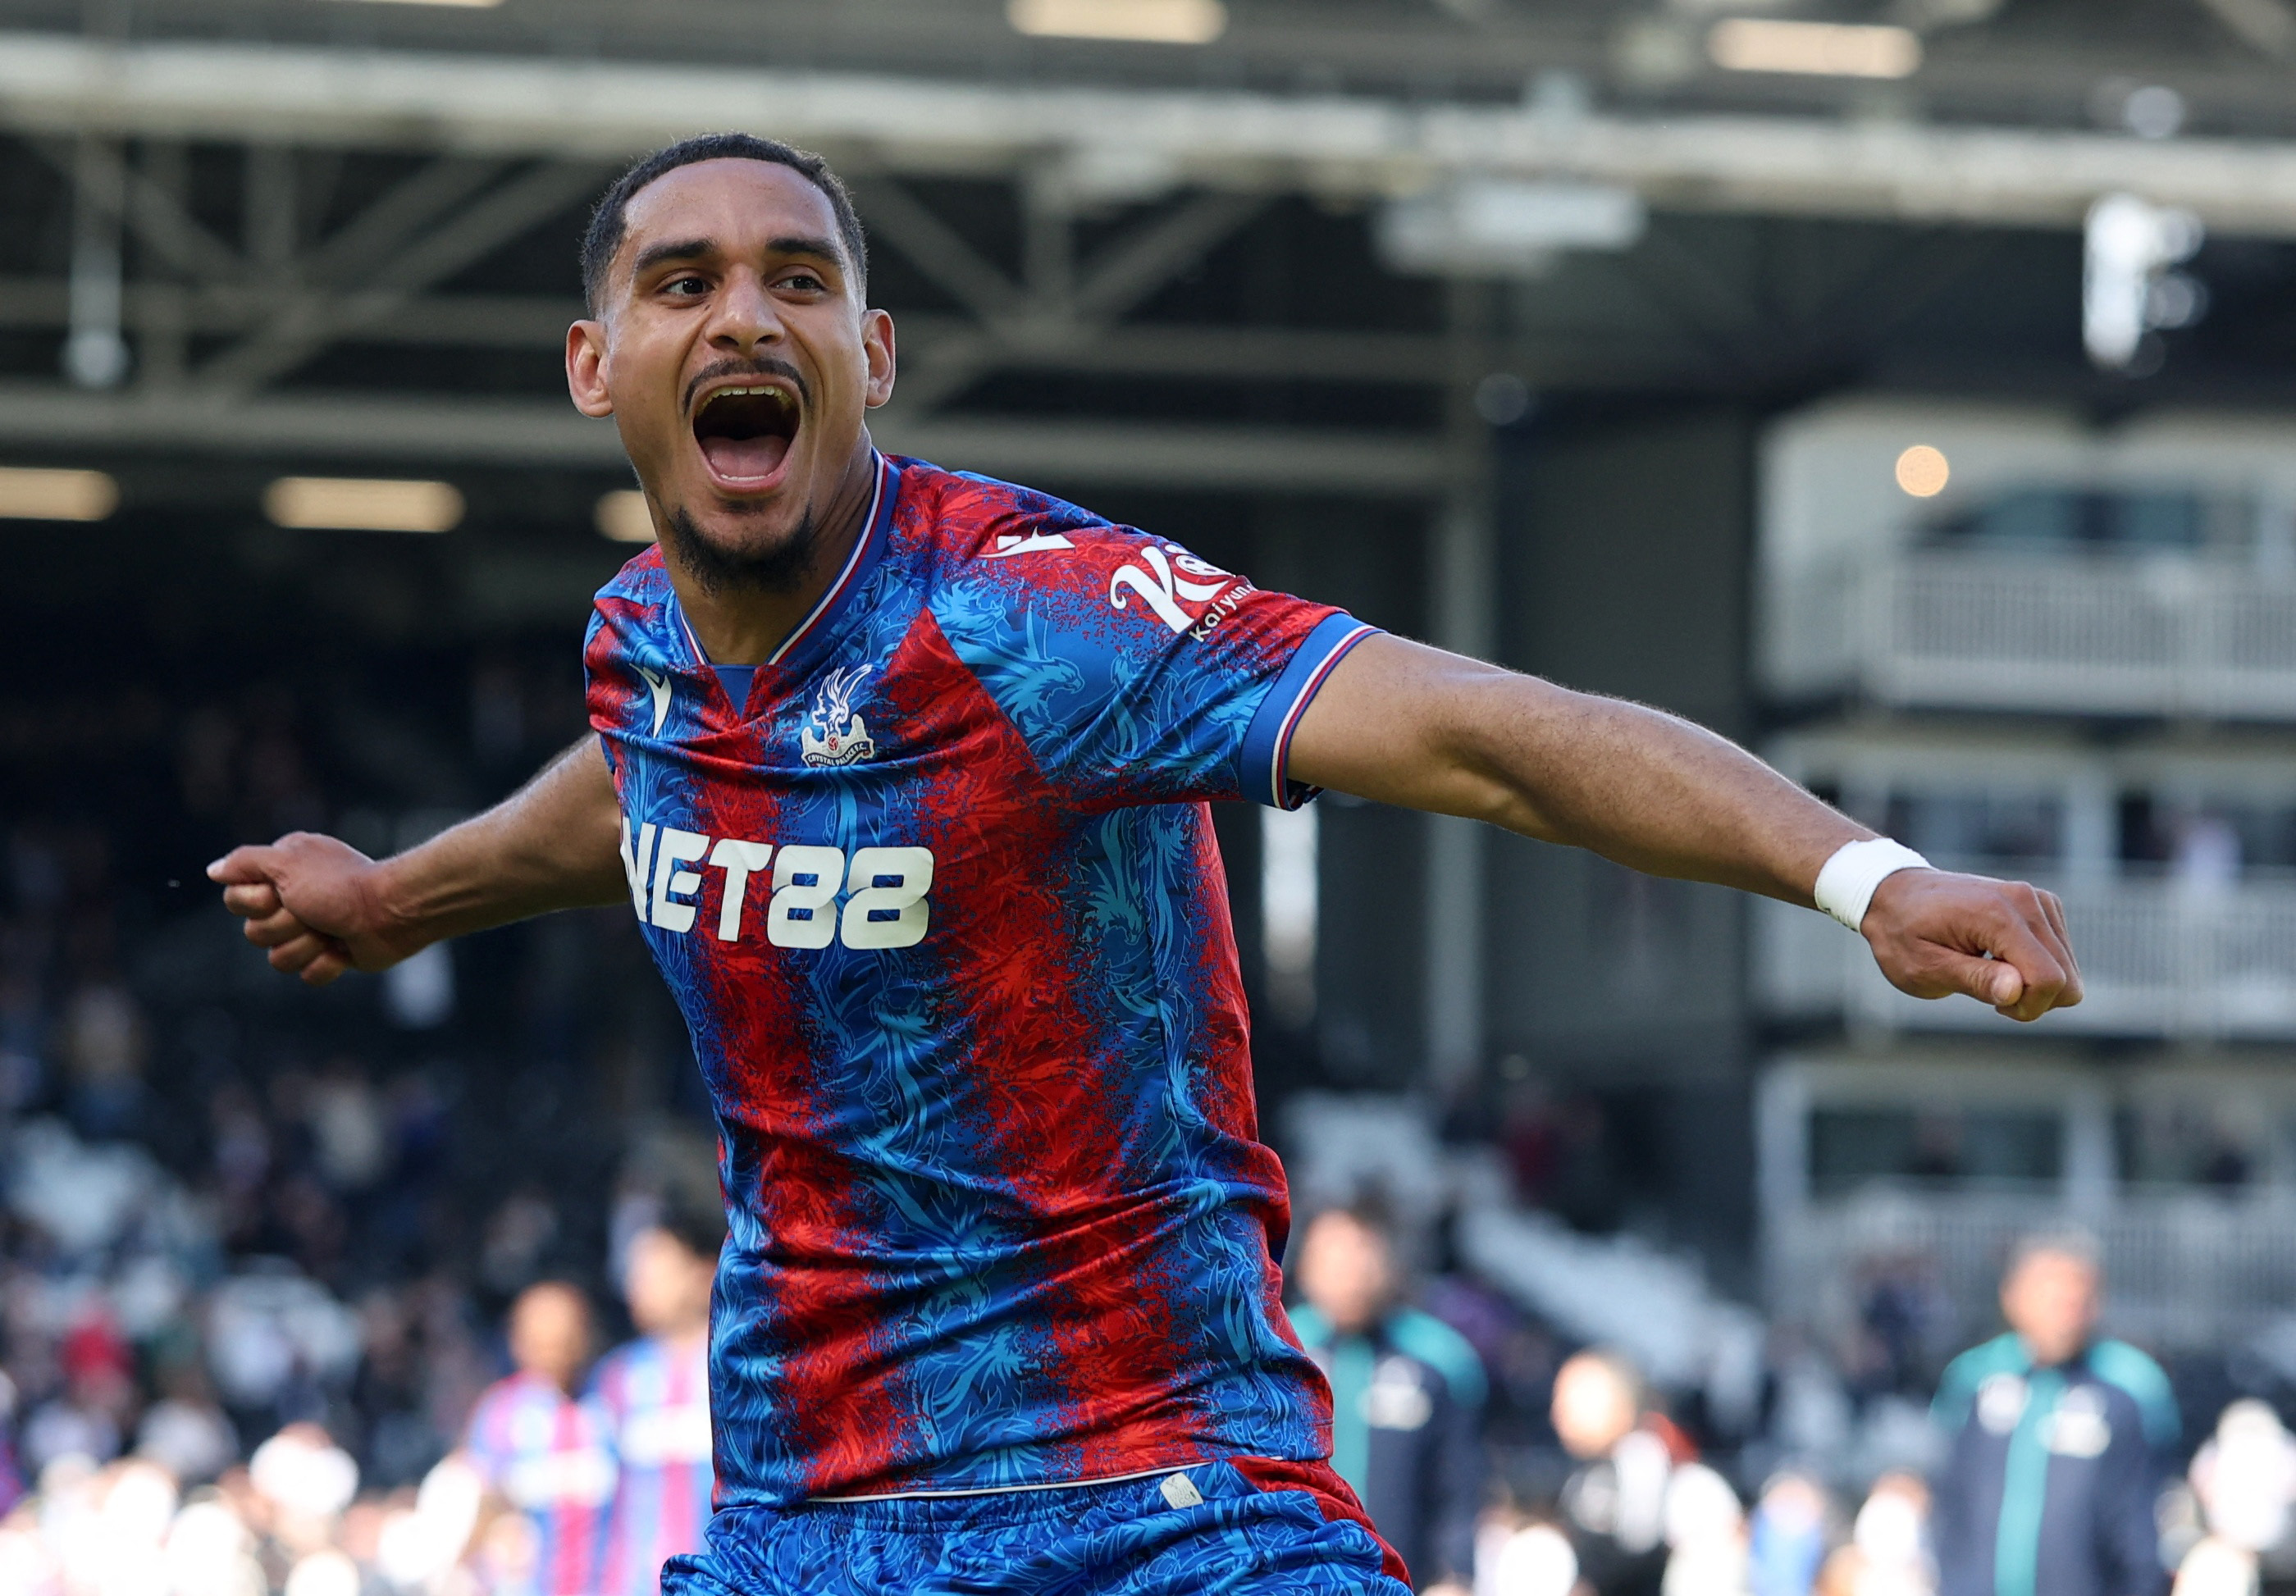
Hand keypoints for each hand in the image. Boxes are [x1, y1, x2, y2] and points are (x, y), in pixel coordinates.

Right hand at [207, 832, 416, 986]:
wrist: (391, 911)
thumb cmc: (340, 884)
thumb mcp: (287, 862)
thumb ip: (246, 863)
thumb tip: (214, 871)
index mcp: (281, 874)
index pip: (235, 900)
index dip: (254, 903)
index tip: (279, 893)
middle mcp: (293, 901)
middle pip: (254, 934)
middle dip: (283, 926)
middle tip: (312, 911)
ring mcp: (312, 930)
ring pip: (277, 959)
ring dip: (305, 946)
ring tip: (331, 931)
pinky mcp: (331, 955)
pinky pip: (306, 975)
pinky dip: (327, 964)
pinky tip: (344, 949)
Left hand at [1861, 869, 2081, 1021]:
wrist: (1895, 895)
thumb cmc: (1903, 934)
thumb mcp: (1925, 967)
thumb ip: (1974, 979)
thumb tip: (2016, 991)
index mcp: (1998, 914)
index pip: (2049, 979)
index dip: (2027, 1007)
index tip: (1993, 1007)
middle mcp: (2027, 901)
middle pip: (2067, 979)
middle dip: (2032, 999)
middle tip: (1987, 990)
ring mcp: (2039, 900)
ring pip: (2069, 971)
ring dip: (2034, 985)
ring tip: (1988, 971)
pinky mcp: (2044, 906)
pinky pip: (2062, 956)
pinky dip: (2036, 968)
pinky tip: (1999, 959)